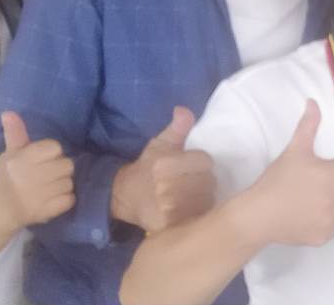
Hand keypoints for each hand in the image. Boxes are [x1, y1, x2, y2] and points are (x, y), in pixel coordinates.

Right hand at [0, 112, 75, 228]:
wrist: (1, 209)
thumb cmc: (8, 177)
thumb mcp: (11, 153)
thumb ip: (15, 133)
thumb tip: (9, 112)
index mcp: (23, 159)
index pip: (56, 148)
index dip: (52, 154)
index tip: (42, 161)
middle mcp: (32, 176)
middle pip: (67, 164)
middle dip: (59, 169)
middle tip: (46, 175)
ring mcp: (41, 195)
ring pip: (70, 182)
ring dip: (62, 185)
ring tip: (48, 188)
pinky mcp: (48, 210)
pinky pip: (70, 199)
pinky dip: (64, 200)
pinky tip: (51, 200)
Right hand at [112, 106, 215, 233]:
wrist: (124, 198)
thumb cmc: (146, 168)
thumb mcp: (159, 144)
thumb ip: (177, 128)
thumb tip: (184, 109)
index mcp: (165, 164)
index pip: (205, 161)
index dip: (201, 163)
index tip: (193, 166)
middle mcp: (167, 186)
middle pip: (209, 181)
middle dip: (204, 180)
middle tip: (193, 182)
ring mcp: (169, 208)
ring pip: (207, 199)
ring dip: (204, 197)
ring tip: (192, 195)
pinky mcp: (171, 225)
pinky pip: (198, 216)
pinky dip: (199, 213)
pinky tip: (190, 209)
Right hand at [231, 101, 333, 247]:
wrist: (259, 214)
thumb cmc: (278, 179)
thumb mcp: (294, 150)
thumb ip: (308, 126)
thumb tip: (313, 102)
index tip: (326, 168)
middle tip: (323, 183)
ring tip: (317, 198)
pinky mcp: (326, 236)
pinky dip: (330, 220)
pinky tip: (311, 214)